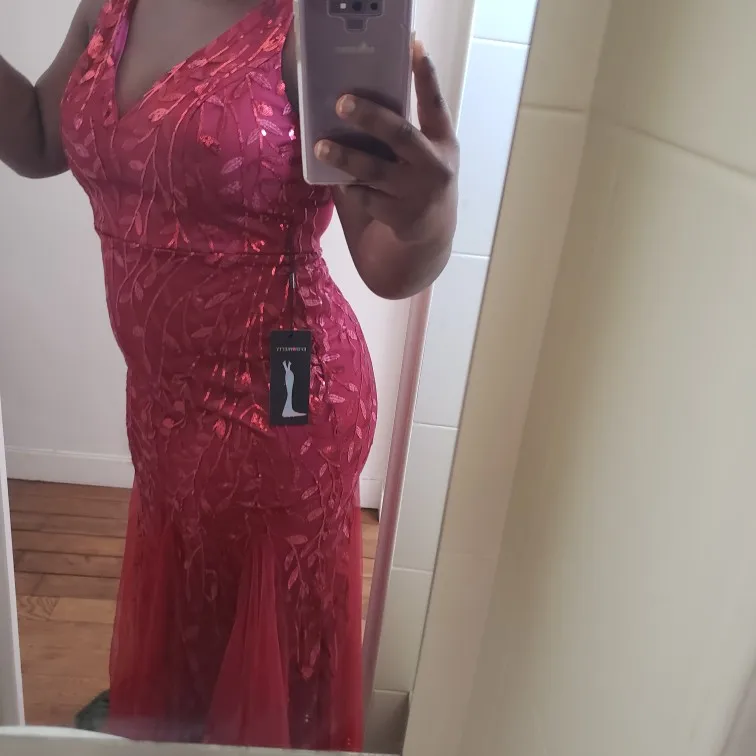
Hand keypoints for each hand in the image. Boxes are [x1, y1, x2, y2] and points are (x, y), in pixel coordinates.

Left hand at [314, 41, 458, 242]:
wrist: (429, 242)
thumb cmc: (418, 187)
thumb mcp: (424, 159)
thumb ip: (402, 137)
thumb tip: (354, 107)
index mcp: (443, 144)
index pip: (435, 105)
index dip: (426, 76)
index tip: (413, 46)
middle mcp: (435, 166)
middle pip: (401, 135)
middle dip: (371, 117)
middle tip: (342, 102)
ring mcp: (418, 193)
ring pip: (375, 170)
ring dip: (346, 157)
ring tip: (321, 146)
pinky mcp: (401, 217)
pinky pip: (366, 197)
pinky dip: (350, 188)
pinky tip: (340, 181)